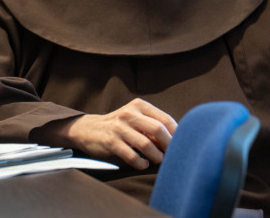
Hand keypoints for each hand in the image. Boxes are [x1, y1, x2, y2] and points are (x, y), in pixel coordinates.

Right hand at [41, 99, 177, 169]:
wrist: (89, 129)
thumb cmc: (119, 126)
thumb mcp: (135, 118)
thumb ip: (152, 125)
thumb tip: (175, 139)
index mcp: (139, 105)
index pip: (165, 119)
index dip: (176, 133)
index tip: (180, 144)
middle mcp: (129, 114)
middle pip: (158, 130)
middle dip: (168, 145)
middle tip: (171, 154)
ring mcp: (119, 127)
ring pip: (146, 144)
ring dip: (156, 156)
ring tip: (158, 160)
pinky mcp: (111, 142)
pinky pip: (132, 156)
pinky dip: (141, 163)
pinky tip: (143, 164)